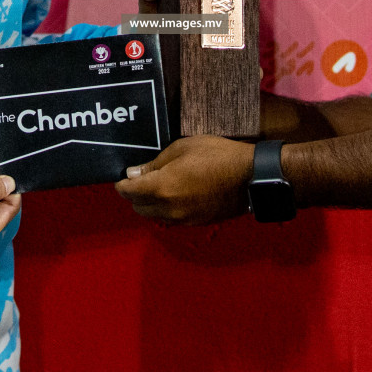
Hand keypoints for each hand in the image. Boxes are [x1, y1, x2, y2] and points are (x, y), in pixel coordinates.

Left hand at [114, 135, 253, 225]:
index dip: (121, 185)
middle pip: (138, 208)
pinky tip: (173, 196)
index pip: (129, 192)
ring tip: (155, 187)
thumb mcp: (182, 148)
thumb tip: (134, 174)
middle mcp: (169, 209)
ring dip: (148, 204)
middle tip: (138, 180)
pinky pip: (170, 220)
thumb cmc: (216, 156)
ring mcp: (183, 219)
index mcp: (162, 188)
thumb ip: (155, 163)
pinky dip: (164, 210)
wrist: (249, 176)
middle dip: (133, 195)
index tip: (122, 178)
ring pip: (153, 217)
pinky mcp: (195, 223)